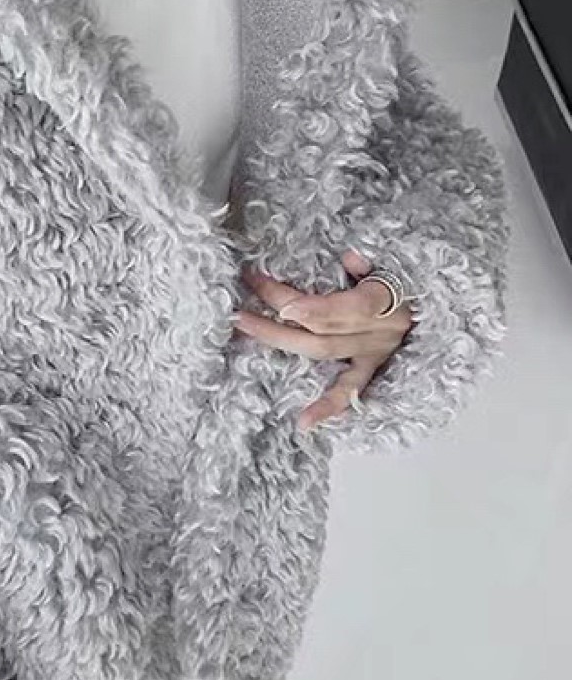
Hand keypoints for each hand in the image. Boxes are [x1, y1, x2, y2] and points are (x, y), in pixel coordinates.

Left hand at [233, 249, 415, 432]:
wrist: (436, 304)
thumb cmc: (406, 277)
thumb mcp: (395, 263)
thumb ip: (371, 263)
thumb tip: (350, 256)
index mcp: (388, 300)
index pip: (350, 308)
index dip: (318, 310)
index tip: (285, 306)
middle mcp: (380, 330)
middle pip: (324, 328)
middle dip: (280, 316)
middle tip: (243, 308)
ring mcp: (374, 352)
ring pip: (323, 351)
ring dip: (281, 340)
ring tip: (245, 326)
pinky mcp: (371, 368)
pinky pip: (349, 391)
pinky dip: (327, 407)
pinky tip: (304, 423)